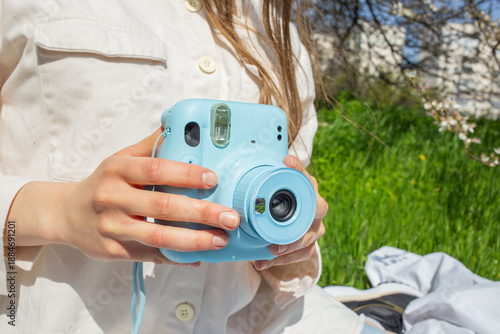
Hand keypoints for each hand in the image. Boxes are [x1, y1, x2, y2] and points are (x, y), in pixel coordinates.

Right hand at [48, 128, 239, 264]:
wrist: (66, 214)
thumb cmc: (102, 183)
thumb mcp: (120, 159)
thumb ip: (150, 145)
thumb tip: (178, 124)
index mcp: (117, 170)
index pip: (156, 169)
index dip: (186, 174)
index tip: (214, 179)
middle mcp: (113, 198)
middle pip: (163, 206)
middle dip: (202, 212)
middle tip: (230, 217)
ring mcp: (112, 228)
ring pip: (158, 237)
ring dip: (194, 241)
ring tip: (221, 240)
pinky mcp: (113, 251)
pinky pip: (150, 257)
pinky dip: (177, 259)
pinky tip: (199, 258)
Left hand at [253, 155, 326, 270]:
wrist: (284, 223)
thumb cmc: (273, 201)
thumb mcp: (268, 190)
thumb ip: (259, 180)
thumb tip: (231, 167)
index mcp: (306, 186)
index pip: (304, 174)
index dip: (297, 167)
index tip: (285, 161)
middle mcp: (314, 204)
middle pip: (318, 207)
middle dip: (300, 217)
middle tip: (279, 224)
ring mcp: (315, 225)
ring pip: (310, 236)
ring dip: (291, 245)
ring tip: (272, 250)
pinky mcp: (310, 242)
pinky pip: (303, 253)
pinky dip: (283, 260)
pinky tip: (262, 262)